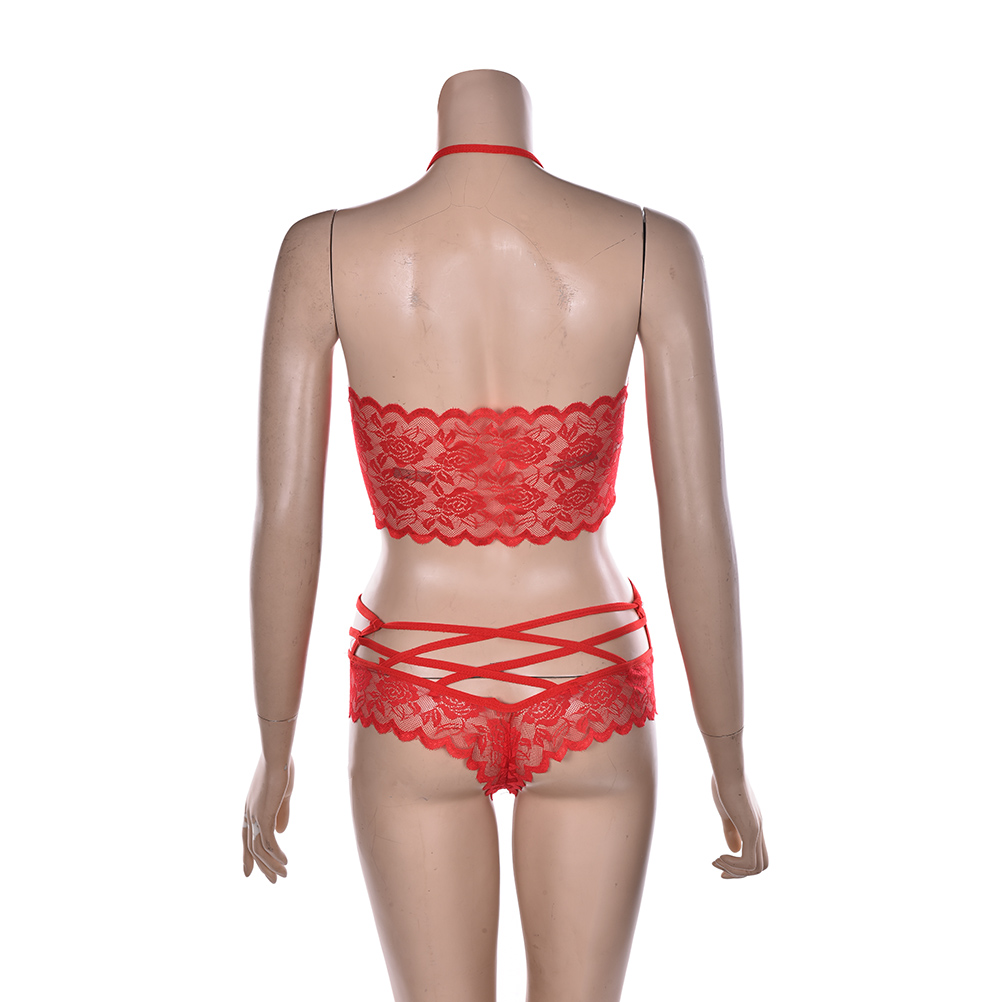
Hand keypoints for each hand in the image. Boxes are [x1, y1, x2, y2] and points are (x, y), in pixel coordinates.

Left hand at [243, 754, 294, 881]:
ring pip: (259, 848)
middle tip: (272, 880)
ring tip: (282, 875)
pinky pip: (268, 842)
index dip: (247, 856)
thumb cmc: (280, 768)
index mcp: (250, 808)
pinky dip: (276, 854)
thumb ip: (280, 813)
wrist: (277, 756)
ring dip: (271, 864)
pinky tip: (285, 861)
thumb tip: (281, 832)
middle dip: (261, 866)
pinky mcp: (264, 816)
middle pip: (251, 847)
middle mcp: (249, 814)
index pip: (246, 837)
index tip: (248, 872)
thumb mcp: (282, 794)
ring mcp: (255, 816)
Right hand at [709, 774, 767, 877]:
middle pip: (762, 865)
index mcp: (753, 825)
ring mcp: (756, 830)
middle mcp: (758, 830)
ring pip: (757, 867)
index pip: (757, 855)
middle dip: (740, 873)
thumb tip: (734, 850)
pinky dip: (734, 865)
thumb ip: (731, 830)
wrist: (727, 770)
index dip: (741, 865)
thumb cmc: (724, 784)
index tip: (720, 862)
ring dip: (734, 871)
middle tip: (720, 870)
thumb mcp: (726, 812)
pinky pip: (748, 860)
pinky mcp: (751, 829)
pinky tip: (719, 856)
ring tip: (715, 861)